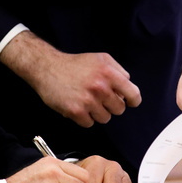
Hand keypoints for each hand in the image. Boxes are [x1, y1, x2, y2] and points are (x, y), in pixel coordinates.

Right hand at [1, 31, 141, 126]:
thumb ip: (118, 70)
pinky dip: (85, 118)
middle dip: (112, 105)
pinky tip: (79, 106)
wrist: (48, 68)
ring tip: (88, 101)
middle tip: (101, 98)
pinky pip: (89, 123)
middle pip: (119, 109)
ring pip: (105, 118)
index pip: (133, 94)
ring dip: (98, 112)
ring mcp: (88, 100)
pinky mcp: (75, 111)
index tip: (129, 102)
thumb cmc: (75, 64)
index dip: (132, 100)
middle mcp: (100, 87)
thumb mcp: (101, 59)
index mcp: (109, 73)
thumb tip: (128, 85)